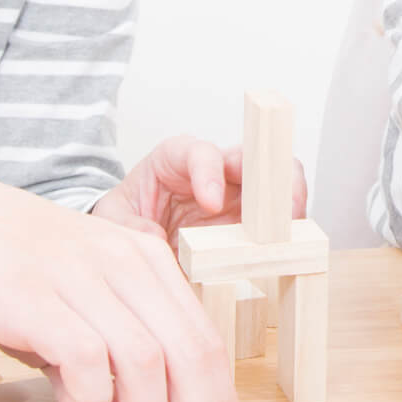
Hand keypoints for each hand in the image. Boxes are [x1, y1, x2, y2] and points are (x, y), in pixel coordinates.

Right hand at [0, 154, 239, 401]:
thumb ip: (102, 368)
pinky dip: (87, 400)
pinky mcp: (36, 295)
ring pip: (148, 361)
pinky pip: (86, 359)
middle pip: (192, 353)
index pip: (206, 339)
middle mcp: (126, 262)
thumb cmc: (3, 264)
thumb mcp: (72, 305)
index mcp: (146, 260)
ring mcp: (83, 276)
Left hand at [92, 135, 309, 243]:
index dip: (209, 172)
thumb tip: (153, 237)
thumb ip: (126, 225)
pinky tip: (288, 249)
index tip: (210, 202)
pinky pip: (281, 216)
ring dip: (288, 200)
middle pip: (253, 154)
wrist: (138, 232)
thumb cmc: (128, 213)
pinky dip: (289, 230)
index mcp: (177, 158)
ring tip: (289, 231)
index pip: (200, 152)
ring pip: (279, 178)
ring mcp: (239, 193)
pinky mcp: (254, 219)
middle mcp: (216, 169)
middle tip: (272, 209)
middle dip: (268, 174)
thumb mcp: (112, 217)